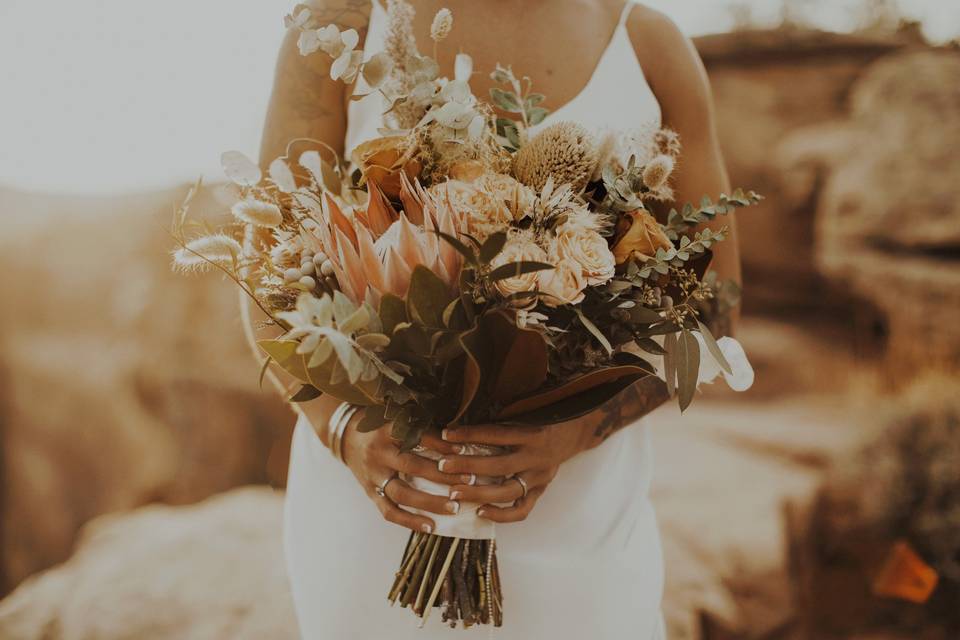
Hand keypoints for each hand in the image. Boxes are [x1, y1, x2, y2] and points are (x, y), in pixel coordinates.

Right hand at [341, 414, 469, 532]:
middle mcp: (379, 453)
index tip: (463, 449)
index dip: (441, 444)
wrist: (345, 436)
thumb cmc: (380, 426)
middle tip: (469, 480)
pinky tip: (431, 528)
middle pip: (412, 466)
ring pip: (402, 493)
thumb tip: (457, 435)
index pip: (418, 437)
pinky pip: (389, 511)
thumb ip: (421, 425)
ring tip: (454, 507)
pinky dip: (409, 522)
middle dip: (442, 476)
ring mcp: (373, 475)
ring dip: (430, 502)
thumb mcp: (397, 417)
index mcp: (388, 431)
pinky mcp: (370, 493)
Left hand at [436, 418, 593, 522]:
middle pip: (499, 465)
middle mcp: (537, 458)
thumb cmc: (546, 416)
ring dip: (479, 493)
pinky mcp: (541, 490)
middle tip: (442, 466)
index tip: (446, 434)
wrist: (576, 431)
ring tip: (453, 493)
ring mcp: (540, 477)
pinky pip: (522, 510)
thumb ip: (502, 415)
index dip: (470, 434)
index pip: (497, 434)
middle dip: (468, 466)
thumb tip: (465, 412)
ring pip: (508, 492)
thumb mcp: (527, 410)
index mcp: (533, 433)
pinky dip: (501, 515)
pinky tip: (480, 512)